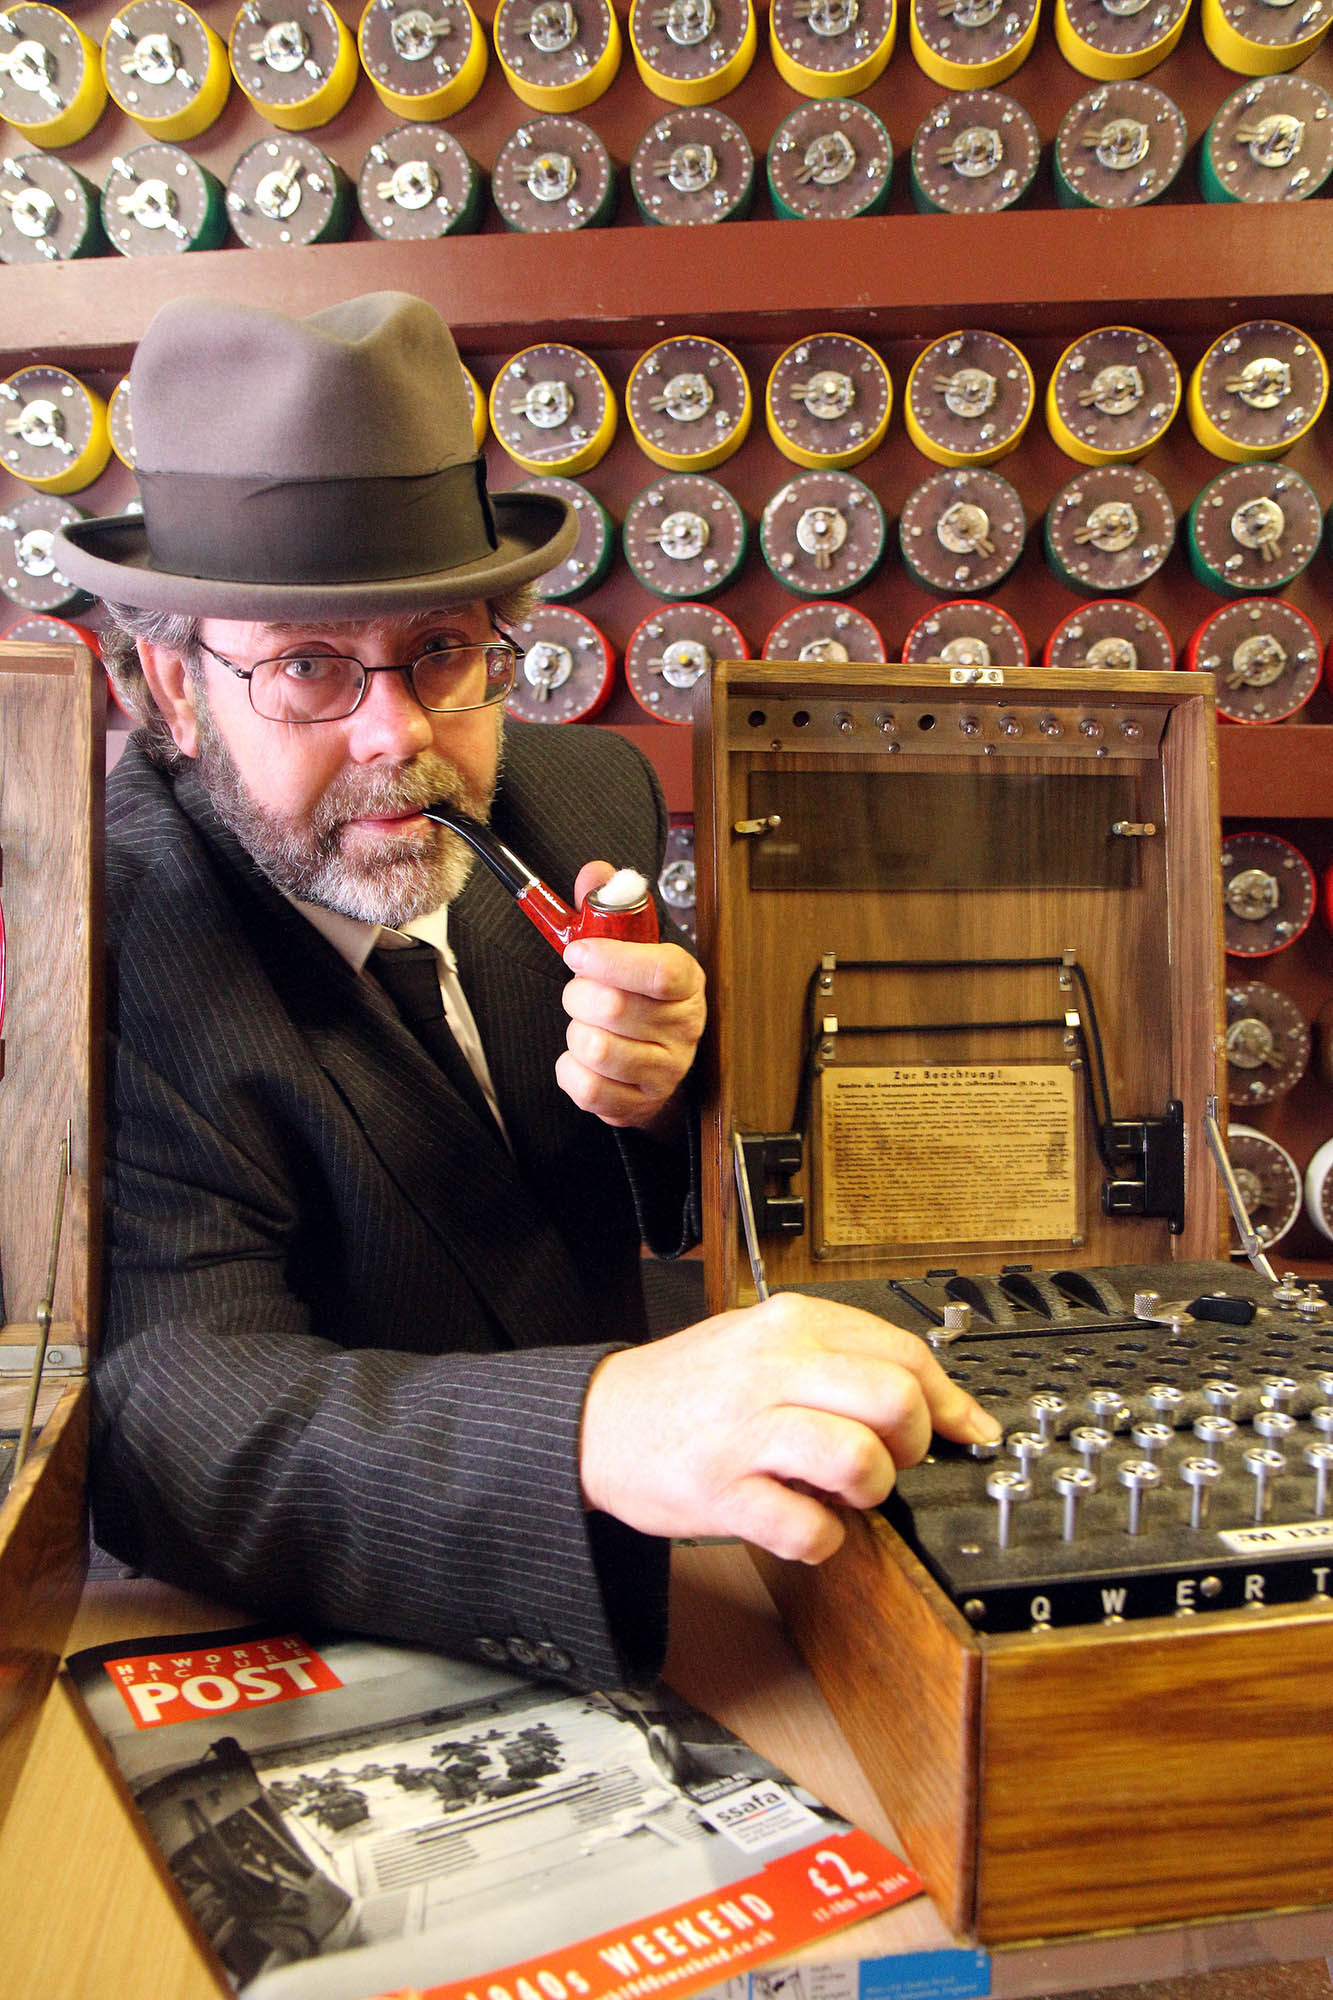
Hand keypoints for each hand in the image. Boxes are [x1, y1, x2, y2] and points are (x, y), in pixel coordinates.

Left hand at [557, 861, 705, 1131]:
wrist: (656, 1065)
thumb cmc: (640, 999)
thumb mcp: (631, 949)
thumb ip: (608, 909)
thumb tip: (595, 872)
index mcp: (686, 983)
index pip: (660, 971)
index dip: (611, 958)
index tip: (577, 951)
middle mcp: (684, 1028)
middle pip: (614, 1008)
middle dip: (578, 994)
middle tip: (579, 990)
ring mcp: (665, 1070)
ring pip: (597, 1049)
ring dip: (575, 1033)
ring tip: (586, 1025)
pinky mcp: (639, 1104)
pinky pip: (587, 1087)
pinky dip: (570, 1070)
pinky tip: (582, 1059)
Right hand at [579, 1292, 1002, 1560]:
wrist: (596, 1421)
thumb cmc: (690, 1389)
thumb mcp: (762, 1342)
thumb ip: (839, 1359)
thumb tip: (934, 1398)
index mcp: (789, 1324)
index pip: (903, 1353)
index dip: (949, 1401)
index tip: (968, 1430)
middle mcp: (771, 1368)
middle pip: (894, 1399)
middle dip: (914, 1443)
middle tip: (891, 1461)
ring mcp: (744, 1430)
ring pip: (858, 1458)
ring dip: (871, 1491)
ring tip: (846, 1494)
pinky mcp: (720, 1489)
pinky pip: (805, 1526)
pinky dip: (821, 1540)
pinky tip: (804, 1526)